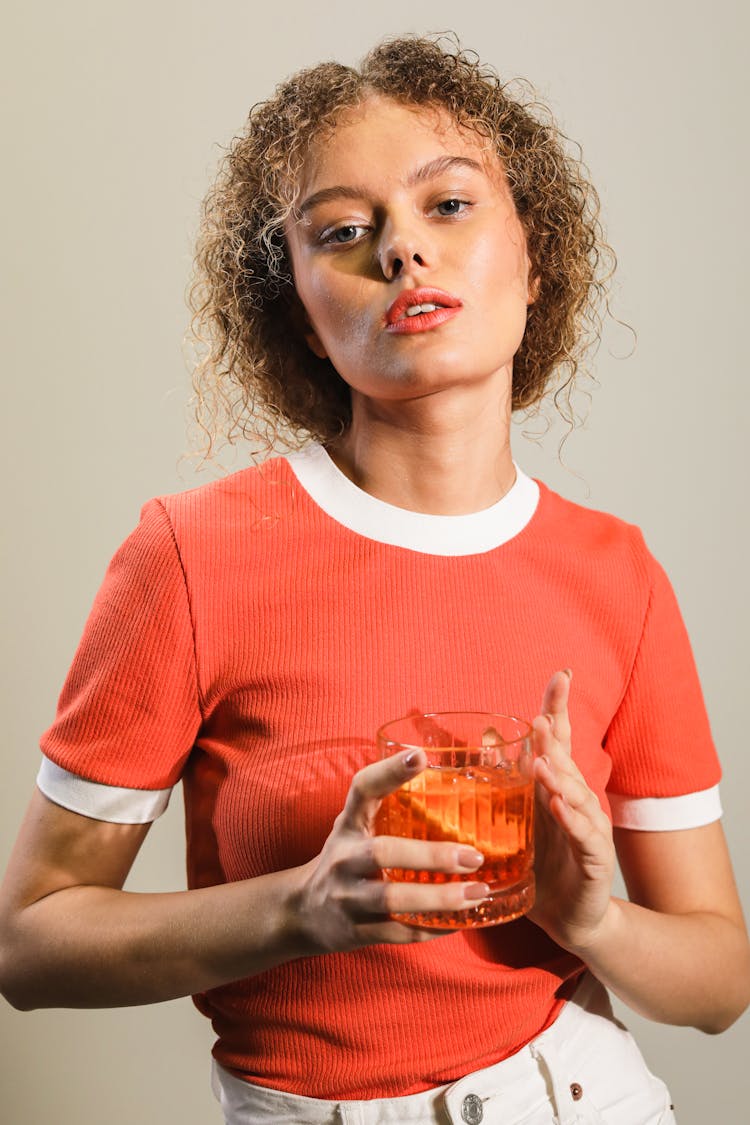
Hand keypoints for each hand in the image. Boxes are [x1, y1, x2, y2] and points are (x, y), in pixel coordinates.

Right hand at [292, 751, 488, 953]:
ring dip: (439, 898)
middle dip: (431, 855)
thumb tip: (458, 791)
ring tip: (478, 891)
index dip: (387, 771)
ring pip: (392, 899)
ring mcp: (347, 897)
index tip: (419, 756)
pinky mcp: (354, 931)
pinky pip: (398, 933)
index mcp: (348, 825)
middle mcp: (344, 858)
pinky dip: (431, 928)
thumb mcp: (356, 828)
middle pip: (383, 853)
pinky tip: (461, 921)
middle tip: (474, 856)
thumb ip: (390, 810)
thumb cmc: (345, 859)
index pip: (361, 789)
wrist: (301, 912)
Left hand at [528, 669, 615, 953]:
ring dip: (561, 777)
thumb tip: (484, 739)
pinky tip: (559, 807)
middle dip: (555, 739)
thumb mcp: (519, 819)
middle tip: (540, 718)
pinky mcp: (595, 858)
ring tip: (544, 762)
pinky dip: (572, 820)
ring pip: (577, 795)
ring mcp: (589, 827)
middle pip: (567, 761)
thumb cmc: (542, 862)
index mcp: (556, 786)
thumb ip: (507, 780)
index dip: (559, 707)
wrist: (570, 918)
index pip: (560, 739)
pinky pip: (584, 836)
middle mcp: (576, 800)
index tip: (561, 674)